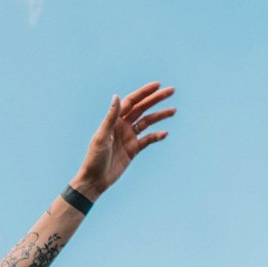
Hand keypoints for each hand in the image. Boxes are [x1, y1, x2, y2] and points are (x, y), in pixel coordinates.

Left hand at [74, 82, 174, 199]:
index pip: (132, 102)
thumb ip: (111, 117)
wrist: (95, 180)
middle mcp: (122, 126)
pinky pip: (148, 140)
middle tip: (171, 91)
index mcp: (114, 120)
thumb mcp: (102, 137)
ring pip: (147, 122)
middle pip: (142, 108)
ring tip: (173, 111)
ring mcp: (129, 137)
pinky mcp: (133, 149)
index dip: (144, 93)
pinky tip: (164, 133)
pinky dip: (156, 136)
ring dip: (160, 116)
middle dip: (156, 99)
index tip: (158, 85)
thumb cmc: (94, 158)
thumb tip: (116, 96)